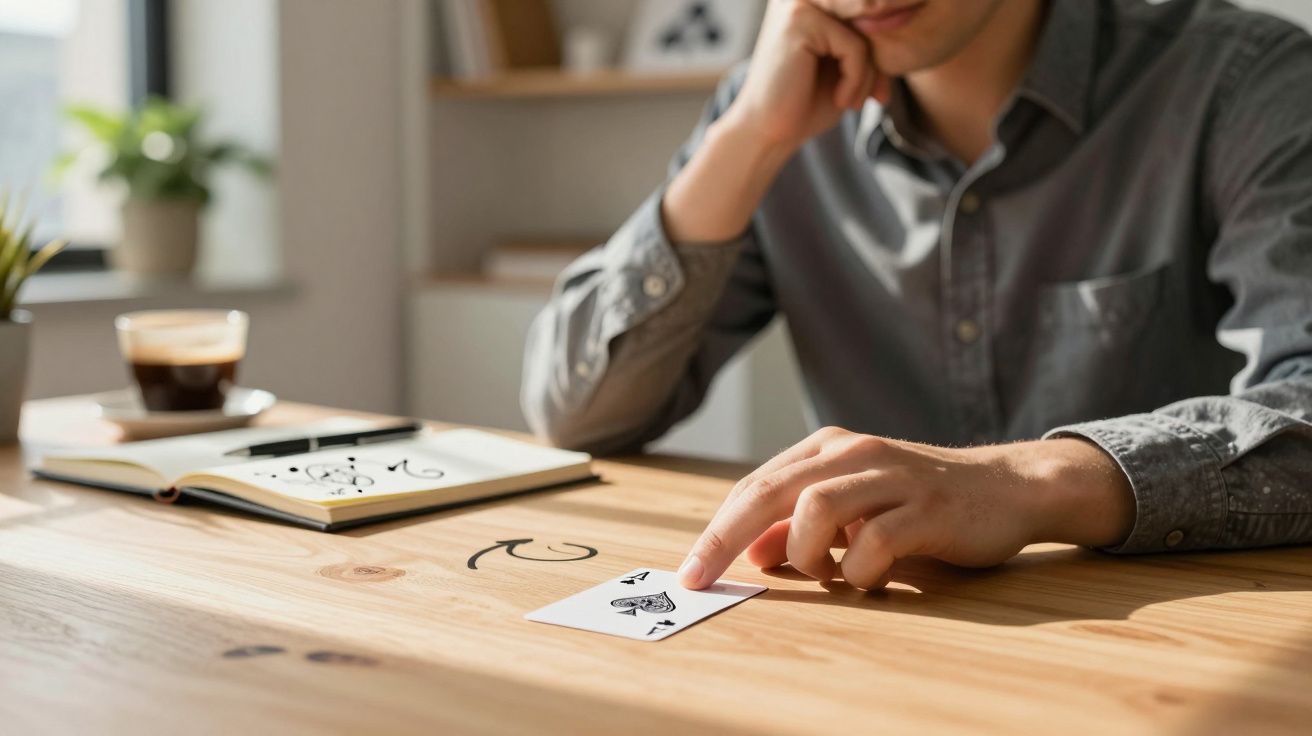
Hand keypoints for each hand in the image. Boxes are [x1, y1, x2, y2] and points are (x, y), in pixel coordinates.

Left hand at [677, 427, 1135, 589]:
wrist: (1005, 487)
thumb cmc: (918, 503)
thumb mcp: (852, 510)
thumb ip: (800, 526)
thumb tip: (753, 555)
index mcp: (827, 447)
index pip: (754, 487)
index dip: (716, 530)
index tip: (690, 571)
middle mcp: (851, 452)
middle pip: (769, 492)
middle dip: (725, 539)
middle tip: (700, 579)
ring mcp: (889, 476)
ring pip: (814, 509)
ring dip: (806, 555)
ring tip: (827, 573)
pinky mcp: (925, 507)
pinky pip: (872, 543)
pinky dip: (858, 571)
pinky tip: (867, 577)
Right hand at [725, 0, 890, 151]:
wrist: (768, 132)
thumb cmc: (807, 102)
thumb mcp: (849, 67)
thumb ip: (870, 39)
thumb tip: (906, 14)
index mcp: (815, 3)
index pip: (869, 17)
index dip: (880, 54)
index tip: (880, 90)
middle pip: (870, 21)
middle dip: (878, 63)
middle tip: (876, 96)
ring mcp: (799, 3)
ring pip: (866, 32)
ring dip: (868, 74)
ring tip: (852, 102)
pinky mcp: (799, 20)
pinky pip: (854, 46)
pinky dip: (856, 79)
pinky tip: (840, 100)